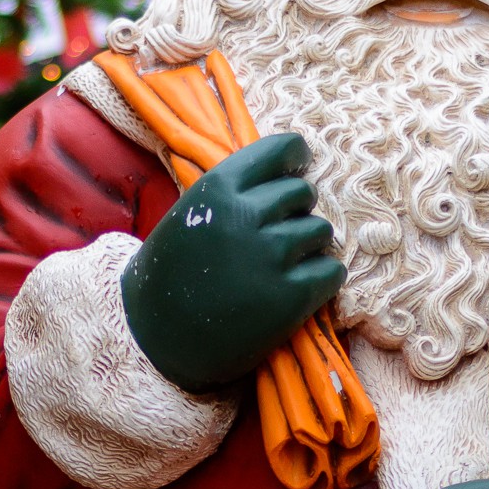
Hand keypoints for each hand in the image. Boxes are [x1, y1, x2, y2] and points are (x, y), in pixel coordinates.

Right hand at [120, 133, 344, 392]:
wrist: (156, 338)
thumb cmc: (173, 273)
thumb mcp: (192, 213)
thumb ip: (235, 192)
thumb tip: (290, 172)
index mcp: (220, 187)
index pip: (282, 150)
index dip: (296, 157)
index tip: (299, 167)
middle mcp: (248, 214)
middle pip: (304, 193)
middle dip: (296, 211)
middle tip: (278, 234)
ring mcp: (271, 255)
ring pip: (322, 231)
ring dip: (309, 245)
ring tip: (283, 265)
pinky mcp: (291, 296)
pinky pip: (332, 271)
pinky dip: (322, 278)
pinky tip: (300, 287)